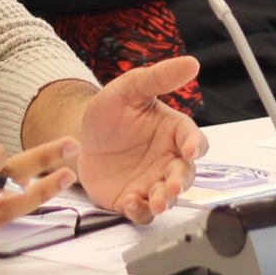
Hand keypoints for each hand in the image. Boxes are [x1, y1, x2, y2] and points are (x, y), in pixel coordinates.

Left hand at [74, 56, 205, 221]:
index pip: (194, 139)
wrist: (79, 135)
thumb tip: (190, 63)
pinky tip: (131, 202)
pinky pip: (143, 211)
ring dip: (165, 200)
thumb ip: (159, 77)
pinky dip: (140, 210)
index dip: (196, 146)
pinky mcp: (133, 198)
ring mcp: (151, 181)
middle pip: (185, 174)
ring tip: (157, 201)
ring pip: (167, 196)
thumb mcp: (130, 88)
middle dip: (180, 182)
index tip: (190, 150)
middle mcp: (167, 159)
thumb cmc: (110, 110)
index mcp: (172, 132)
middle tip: (171, 185)